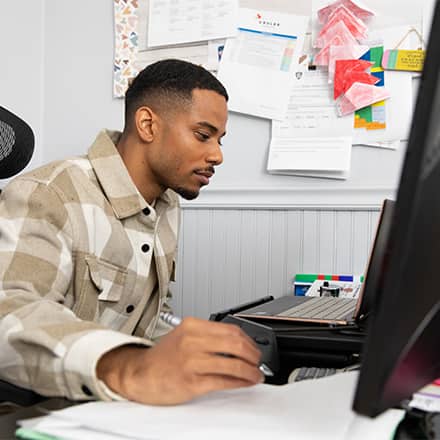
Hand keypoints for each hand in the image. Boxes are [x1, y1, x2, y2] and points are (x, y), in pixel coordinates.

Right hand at [96, 317, 263, 404]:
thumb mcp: (184, 336)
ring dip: (251, 371)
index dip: (248, 340)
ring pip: (233, 364)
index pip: (230, 329)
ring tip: (256, 374)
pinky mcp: (192, 381)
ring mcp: (192, 361)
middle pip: (235, 344)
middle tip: (259, 361)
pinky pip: (224, 381)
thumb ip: (208, 336)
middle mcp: (193, 340)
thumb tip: (237, 343)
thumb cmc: (163, 357)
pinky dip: (240, 382)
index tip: (254, 347)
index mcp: (192, 326)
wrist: (140, 374)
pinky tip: (244, 383)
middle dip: (253, 354)